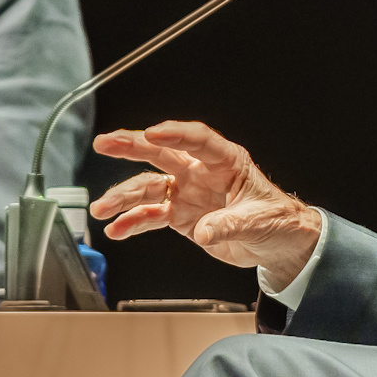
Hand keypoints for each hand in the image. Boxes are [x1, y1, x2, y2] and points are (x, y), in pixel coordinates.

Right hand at [89, 121, 322, 289]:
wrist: (275, 242)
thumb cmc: (275, 219)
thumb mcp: (258, 221)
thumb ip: (229, 224)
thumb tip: (204, 231)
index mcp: (226, 161)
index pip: (198, 140)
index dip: (175, 134)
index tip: (153, 134)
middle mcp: (200, 171)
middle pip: (161, 153)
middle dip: (131, 146)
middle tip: (104, 143)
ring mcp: (187, 191)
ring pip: (148, 186)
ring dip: (124, 196)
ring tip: (101, 208)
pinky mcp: (179, 215)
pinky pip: (150, 215)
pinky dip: (132, 222)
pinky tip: (117, 229)